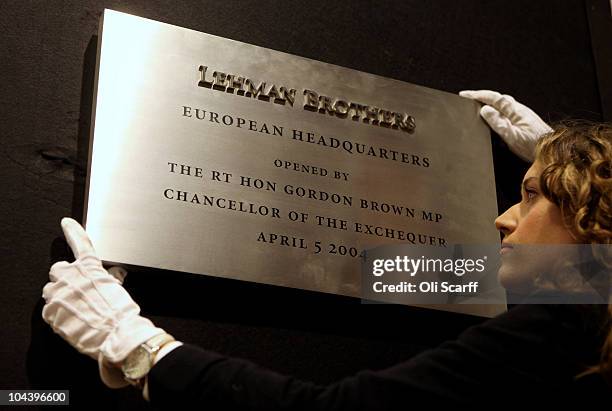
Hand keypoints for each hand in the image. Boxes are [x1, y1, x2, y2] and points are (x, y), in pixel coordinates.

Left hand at [42, 217, 164, 386]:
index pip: (81, 244)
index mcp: (90, 268)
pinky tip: (73, 320)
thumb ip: (110, 278)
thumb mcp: (119, 289)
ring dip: (60, 296)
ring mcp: (59, 294)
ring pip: (50, 290)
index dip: (73, 231)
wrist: (116, 334)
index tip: (66, 223)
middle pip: (58, 270)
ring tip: (76, 309)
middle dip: (65, 279)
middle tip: (77, 292)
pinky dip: (58, 315)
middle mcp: (72, 277)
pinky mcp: (50, 312)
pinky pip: (49, 310)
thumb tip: (113, 275)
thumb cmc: (121, 313)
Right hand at [459, 90, 552, 161]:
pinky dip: (496, 111)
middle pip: (497, 98)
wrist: (553, 151)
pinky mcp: (524, 121)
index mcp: (515, 110)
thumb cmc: (535, 146)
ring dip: (489, 103)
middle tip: (468, 99)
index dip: (477, 95)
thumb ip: (498, 123)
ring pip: (502, 104)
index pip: (493, 98)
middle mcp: (519, 110)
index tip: (464, 94)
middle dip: (481, 97)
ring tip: (477, 106)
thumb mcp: (512, 136)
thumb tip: (485, 110)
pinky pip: (506, 112)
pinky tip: (494, 118)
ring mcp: (522, 115)